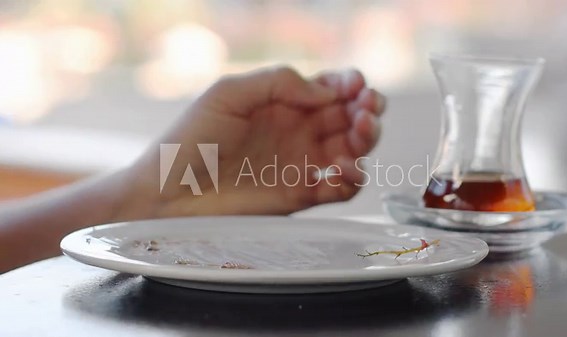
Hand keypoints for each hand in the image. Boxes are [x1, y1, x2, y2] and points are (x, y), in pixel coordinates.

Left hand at [122, 66, 385, 217]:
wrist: (169, 193)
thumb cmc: (190, 139)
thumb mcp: (228, 94)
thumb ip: (277, 82)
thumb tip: (325, 91)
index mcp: (282, 103)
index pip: (329, 88)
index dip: (350, 84)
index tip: (355, 85)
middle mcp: (297, 131)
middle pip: (349, 117)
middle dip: (367, 109)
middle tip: (367, 108)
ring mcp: (301, 163)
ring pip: (353, 150)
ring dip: (367, 139)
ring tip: (360, 133)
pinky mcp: (300, 195)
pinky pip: (341, 188)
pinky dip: (352, 180)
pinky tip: (344, 170)